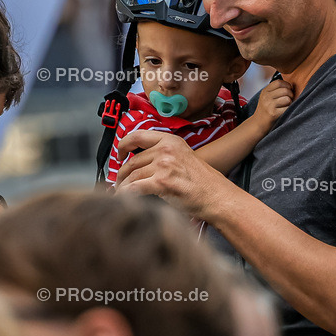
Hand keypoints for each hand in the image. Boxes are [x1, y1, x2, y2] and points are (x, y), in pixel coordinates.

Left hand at [115, 130, 230, 218]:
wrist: (216, 195)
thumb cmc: (201, 181)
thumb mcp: (182, 156)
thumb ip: (161, 154)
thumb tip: (138, 163)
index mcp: (169, 140)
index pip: (137, 136)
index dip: (123, 145)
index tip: (120, 154)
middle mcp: (166, 149)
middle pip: (133, 161)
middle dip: (122, 174)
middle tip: (118, 182)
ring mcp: (164, 165)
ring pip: (132, 175)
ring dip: (123, 186)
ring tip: (120, 193)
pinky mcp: (162, 182)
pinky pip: (135, 188)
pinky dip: (126, 194)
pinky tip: (123, 199)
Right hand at [251, 78, 293, 130]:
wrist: (258, 123)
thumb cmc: (265, 110)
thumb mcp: (266, 97)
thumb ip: (275, 90)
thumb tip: (290, 86)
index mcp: (265, 91)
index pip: (279, 82)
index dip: (287, 85)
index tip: (289, 89)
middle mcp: (266, 97)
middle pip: (285, 90)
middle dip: (291, 94)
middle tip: (290, 99)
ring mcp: (269, 105)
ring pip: (287, 98)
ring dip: (290, 102)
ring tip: (286, 105)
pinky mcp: (273, 113)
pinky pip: (287, 108)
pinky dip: (289, 109)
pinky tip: (285, 111)